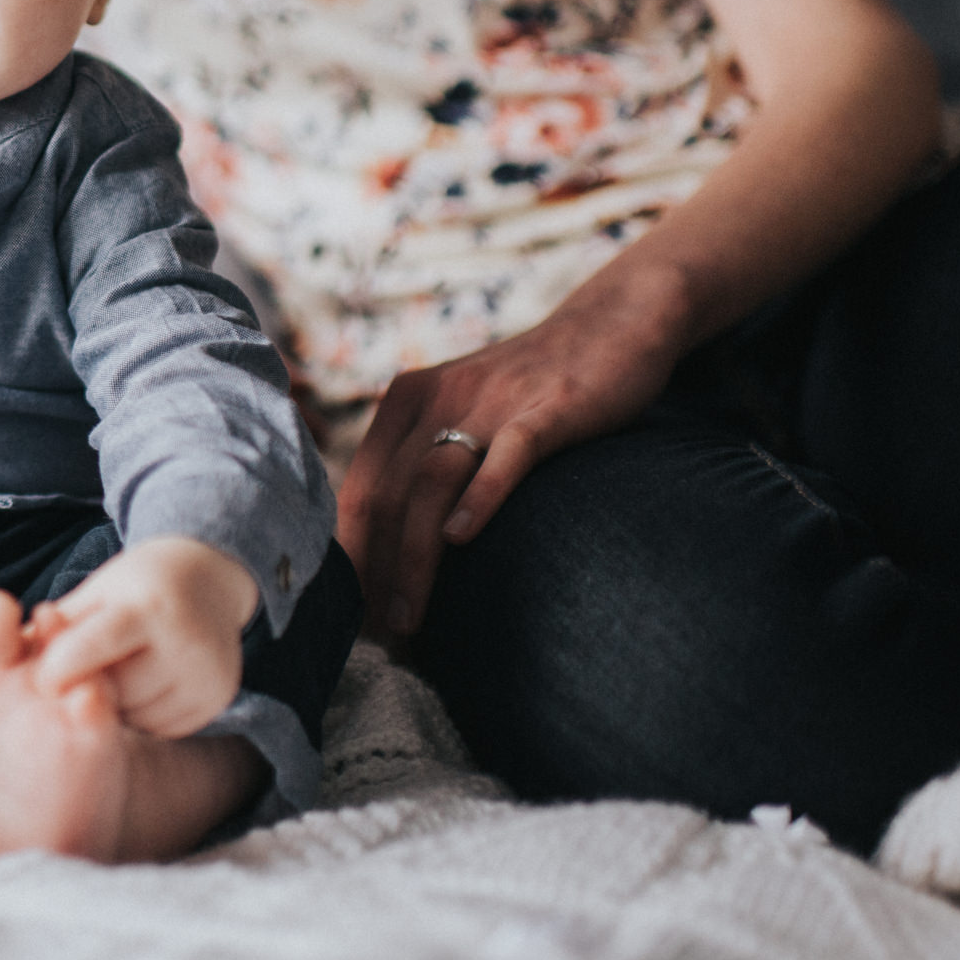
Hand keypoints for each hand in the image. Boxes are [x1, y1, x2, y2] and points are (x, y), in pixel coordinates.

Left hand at [26, 536, 259, 737]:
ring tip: (124, 668)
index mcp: (147, 606)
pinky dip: (144, 713)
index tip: (42, 678)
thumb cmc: (135, 586)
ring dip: (117, 704)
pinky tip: (148, 682)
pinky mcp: (216, 698)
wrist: (209, 578)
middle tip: (90, 667)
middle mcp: (184, 640)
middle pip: (113, 689)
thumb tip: (4, 650)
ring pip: (136, 716)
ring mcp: (205, 673)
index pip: (96, 644)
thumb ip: (57, 623)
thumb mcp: (96, 591)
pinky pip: (162, 727)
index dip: (62, 665)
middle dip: (91, 685)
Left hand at [339, 266, 692, 641]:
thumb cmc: (531, 385)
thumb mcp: (463, 411)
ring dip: (414, 558)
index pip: (359, 486)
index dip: (347, 553)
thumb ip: (426, 460)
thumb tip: (393, 542)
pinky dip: (480, 498)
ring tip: (407, 618)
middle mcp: (437, 398)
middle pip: (384, 493)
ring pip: (431, 486)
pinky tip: (464, 541)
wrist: (612, 324)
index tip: (347, 611)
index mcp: (407, 401)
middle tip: (372, 635)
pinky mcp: (547, 409)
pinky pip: (506, 455)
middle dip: (371, 569)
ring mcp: (491, 403)